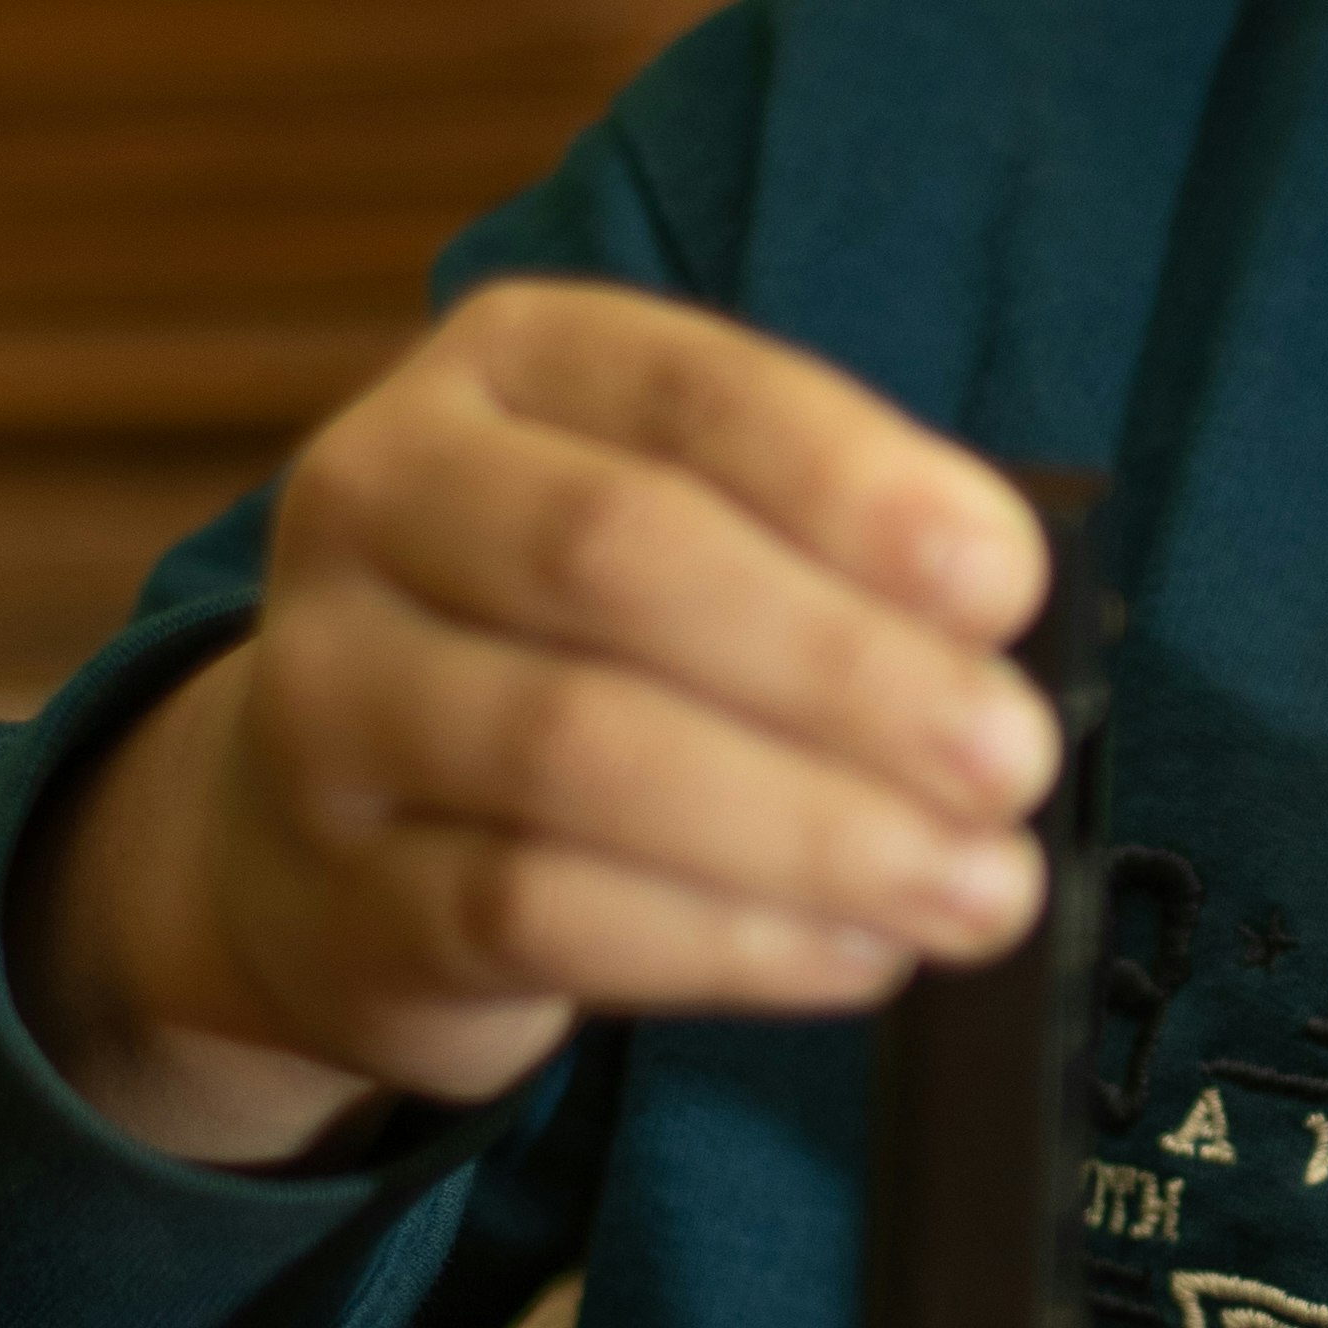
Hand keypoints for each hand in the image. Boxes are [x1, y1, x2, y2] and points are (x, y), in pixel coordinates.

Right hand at [10, 283, 1062, 1170]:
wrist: (315, 842)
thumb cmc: (571, 657)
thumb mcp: (679, 537)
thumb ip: (818, 551)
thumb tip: (996, 632)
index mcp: (503, 371)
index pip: (687, 392)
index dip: (853, 484)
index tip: (1005, 582)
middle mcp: (378, 503)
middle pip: (617, 558)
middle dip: (846, 665)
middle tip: (1012, 758)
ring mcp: (331, 701)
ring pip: (575, 747)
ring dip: (812, 827)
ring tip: (975, 886)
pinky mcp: (340, 895)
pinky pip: (538, 913)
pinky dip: (728, 941)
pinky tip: (858, 955)